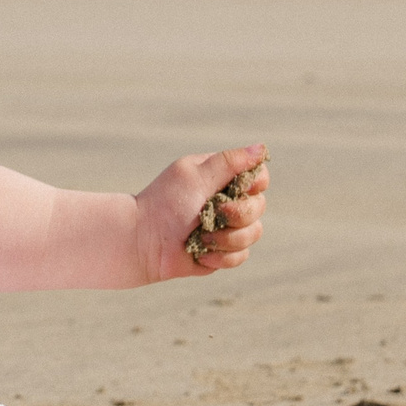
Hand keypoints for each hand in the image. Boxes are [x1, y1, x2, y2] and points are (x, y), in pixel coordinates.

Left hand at [133, 144, 268, 281]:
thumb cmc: (166, 203)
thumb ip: (229, 162)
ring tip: (202, 238)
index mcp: (222, 178)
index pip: (258, 177)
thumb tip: (262, 148)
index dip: (254, 184)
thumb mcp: (195, 175)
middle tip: (214, 213)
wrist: (143, 242)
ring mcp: (227, 228)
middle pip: (259, 206)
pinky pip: (241, 256)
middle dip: (238, 214)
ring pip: (254, 233)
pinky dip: (221, 257)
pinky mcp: (223, 252)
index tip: (238, 188)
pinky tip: (200, 253)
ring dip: (228, 238)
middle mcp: (228, 201)